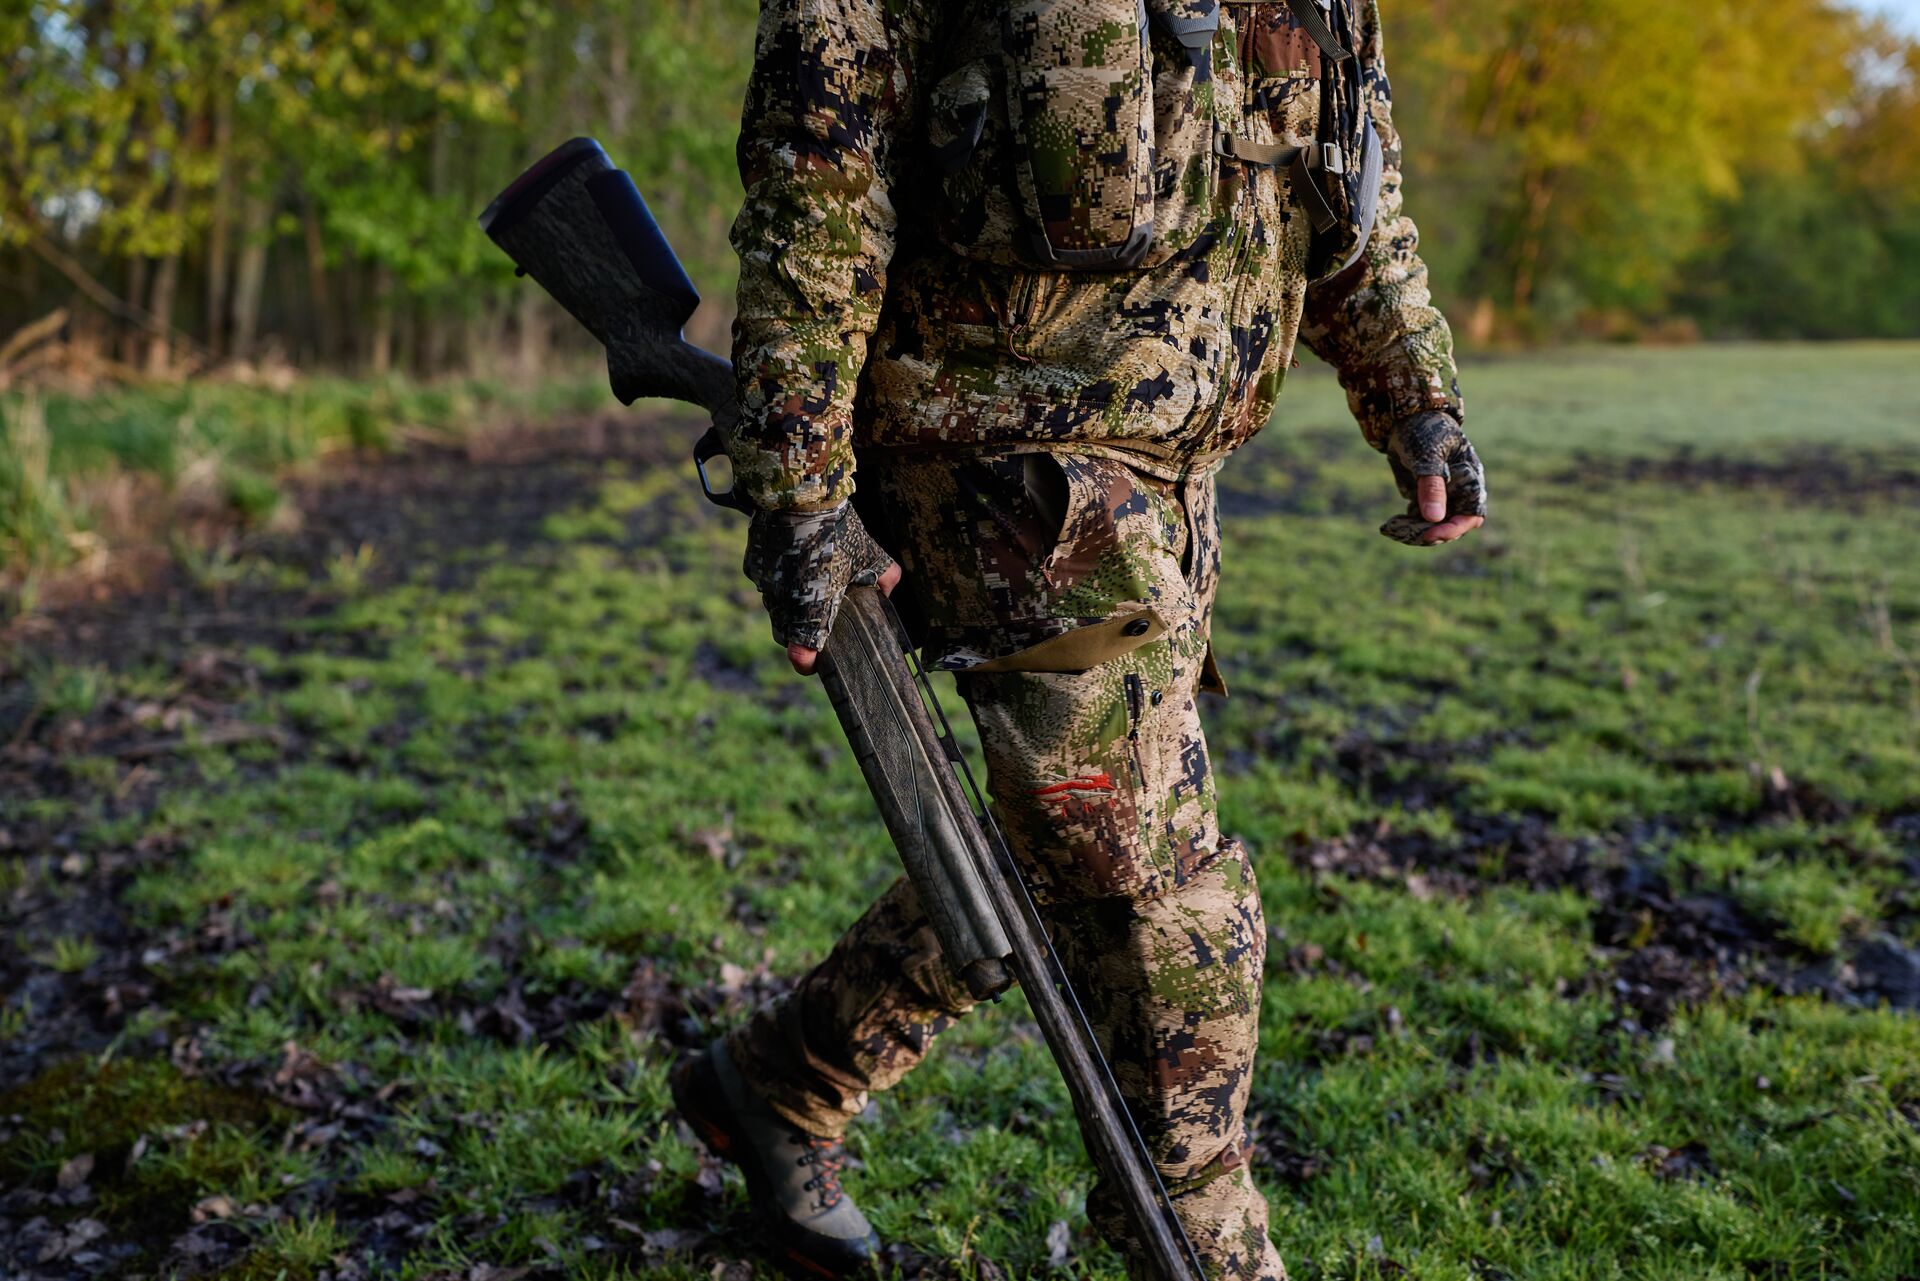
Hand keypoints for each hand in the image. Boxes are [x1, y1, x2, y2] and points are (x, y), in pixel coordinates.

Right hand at [741, 504, 899, 675]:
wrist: (799, 492)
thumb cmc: (838, 527)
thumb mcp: (870, 553)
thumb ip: (883, 577)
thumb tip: (887, 591)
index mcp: (812, 604)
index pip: (802, 649)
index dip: (806, 660)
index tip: (811, 662)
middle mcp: (783, 599)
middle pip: (786, 629)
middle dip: (799, 629)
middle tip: (816, 619)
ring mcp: (764, 582)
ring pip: (774, 604)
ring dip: (789, 601)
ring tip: (808, 582)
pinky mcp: (752, 563)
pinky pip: (764, 580)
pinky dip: (777, 578)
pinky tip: (793, 561)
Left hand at [1380, 411, 1487, 546]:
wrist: (1404, 420)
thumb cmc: (1424, 431)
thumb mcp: (1428, 457)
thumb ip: (1432, 486)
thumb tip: (1434, 518)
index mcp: (1469, 481)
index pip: (1471, 516)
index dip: (1453, 529)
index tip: (1431, 534)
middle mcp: (1457, 493)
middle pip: (1451, 526)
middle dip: (1430, 534)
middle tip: (1405, 533)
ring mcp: (1440, 498)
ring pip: (1433, 528)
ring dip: (1415, 534)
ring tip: (1392, 528)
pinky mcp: (1423, 500)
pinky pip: (1418, 522)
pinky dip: (1406, 528)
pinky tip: (1389, 525)